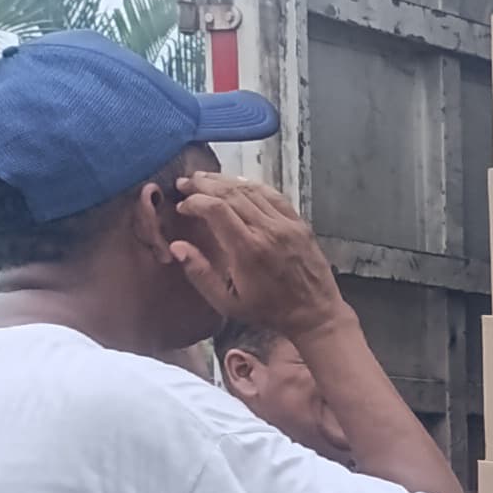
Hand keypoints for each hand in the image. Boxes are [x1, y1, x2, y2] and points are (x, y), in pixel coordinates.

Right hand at [164, 173, 346, 341]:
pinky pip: (273, 195)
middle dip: (204, 185)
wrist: (315, 314)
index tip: (181, 206)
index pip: (216, 209)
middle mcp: (268, 231)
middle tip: (185, 183)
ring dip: (225, 181)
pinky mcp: (299, 223)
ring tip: (204, 179)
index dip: (194, 202)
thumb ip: (200, 274)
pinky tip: (237, 183)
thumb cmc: (269, 311)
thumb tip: (177, 247)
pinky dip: (252, 185)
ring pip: (251, 190)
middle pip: (231, 194)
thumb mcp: (227, 303)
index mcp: (248, 249)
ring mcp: (286, 224)